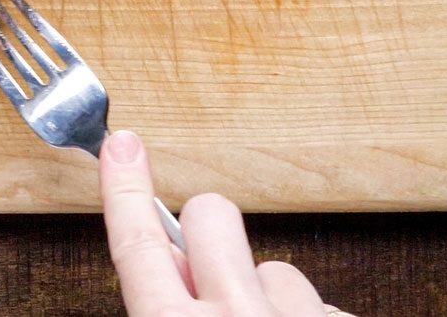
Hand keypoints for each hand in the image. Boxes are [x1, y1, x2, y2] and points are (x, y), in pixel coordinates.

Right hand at [101, 131, 334, 316]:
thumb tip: (173, 271)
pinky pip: (324, 306)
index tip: (122, 146)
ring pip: (278, 271)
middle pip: (211, 214)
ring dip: (270, 300)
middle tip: (213, 266)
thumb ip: (161, 310)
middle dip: (207, 227)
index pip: (138, 242)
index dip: (125, 188)